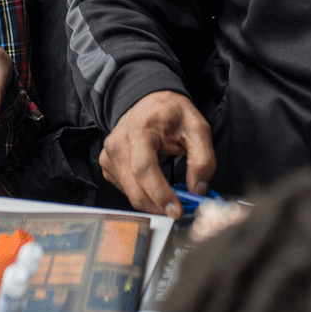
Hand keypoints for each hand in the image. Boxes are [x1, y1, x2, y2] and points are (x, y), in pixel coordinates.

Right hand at [99, 90, 215, 218]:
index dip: (160, 194)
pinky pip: (125, 190)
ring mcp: (109, 155)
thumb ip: (203, 159)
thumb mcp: (197, 128)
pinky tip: (153, 184)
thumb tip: (197, 191)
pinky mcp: (107, 165)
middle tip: (181, 210)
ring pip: (130, 194)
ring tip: (170, 195)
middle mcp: (118, 144)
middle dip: (159, 206)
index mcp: (140, 131)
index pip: (145, 169)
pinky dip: (142, 194)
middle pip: (135, 188)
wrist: (148, 100)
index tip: (177, 211)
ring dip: (152, 202)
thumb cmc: (171, 113)